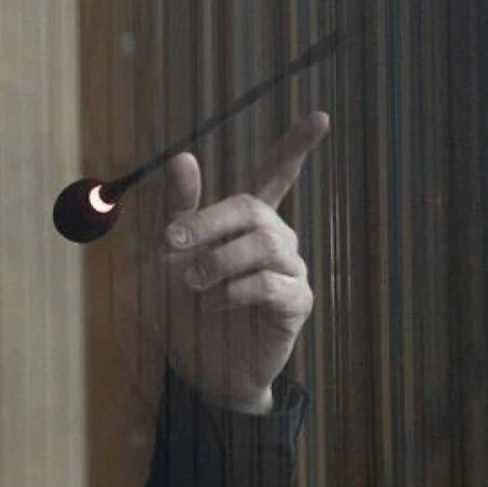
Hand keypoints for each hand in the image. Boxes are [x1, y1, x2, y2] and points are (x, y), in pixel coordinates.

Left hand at [159, 112, 328, 414]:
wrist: (197, 368)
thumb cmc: (184, 308)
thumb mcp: (167, 255)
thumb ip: (179, 208)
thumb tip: (184, 156)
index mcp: (246, 222)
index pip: (276, 175)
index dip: (296, 146)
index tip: (320, 117)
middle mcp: (275, 240)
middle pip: (253, 209)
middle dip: (210, 222)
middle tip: (172, 242)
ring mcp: (290, 271)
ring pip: (264, 244)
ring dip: (219, 261)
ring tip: (194, 283)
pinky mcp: (295, 304)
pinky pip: (273, 284)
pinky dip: (237, 291)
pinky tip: (219, 304)